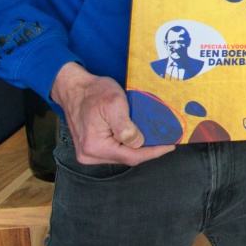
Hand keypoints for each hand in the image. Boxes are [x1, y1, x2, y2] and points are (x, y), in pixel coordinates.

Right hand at [49, 62, 174, 165]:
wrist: (74, 88)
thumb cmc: (94, 92)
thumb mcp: (114, 104)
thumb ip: (125, 127)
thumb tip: (138, 143)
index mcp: (95, 146)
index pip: (131, 156)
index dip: (153, 152)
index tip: (170, 145)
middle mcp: (89, 155)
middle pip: (126, 158)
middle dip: (147, 150)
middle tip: (167, 140)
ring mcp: (88, 153)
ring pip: (121, 155)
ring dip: (138, 148)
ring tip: (156, 139)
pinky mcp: (90, 148)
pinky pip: (114, 151)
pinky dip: (127, 145)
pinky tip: (139, 137)